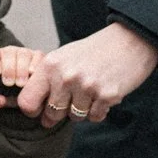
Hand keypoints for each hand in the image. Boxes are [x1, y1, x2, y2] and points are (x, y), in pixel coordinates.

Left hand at [0, 44, 45, 108]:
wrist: (29, 99)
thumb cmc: (10, 95)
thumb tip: (0, 99)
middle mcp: (11, 53)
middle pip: (8, 52)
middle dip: (8, 69)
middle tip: (9, 83)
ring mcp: (26, 53)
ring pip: (23, 53)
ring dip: (22, 69)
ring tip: (21, 83)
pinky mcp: (39, 56)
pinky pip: (38, 56)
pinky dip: (35, 65)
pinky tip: (33, 75)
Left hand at [33, 23, 157, 126]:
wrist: (130, 40)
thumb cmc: (94, 51)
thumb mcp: (64, 57)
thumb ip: (47, 79)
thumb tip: (30, 107)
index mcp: (51, 65)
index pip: (27, 102)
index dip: (33, 110)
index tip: (41, 109)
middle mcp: (66, 77)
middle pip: (51, 114)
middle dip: (60, 113)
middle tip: (72, 100)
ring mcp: (86, 87)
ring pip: (74, 117)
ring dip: (82, 111)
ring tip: (90, 93)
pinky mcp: (106, 95)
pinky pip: (94, 117)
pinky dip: (98, 111)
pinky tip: (103, 95)